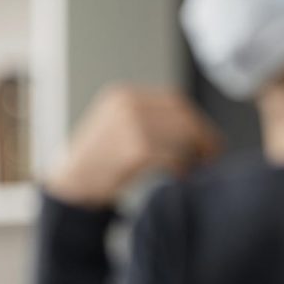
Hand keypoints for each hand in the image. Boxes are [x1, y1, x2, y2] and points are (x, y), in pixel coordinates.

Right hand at [45, 87, 222, 207]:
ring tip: (199, 168)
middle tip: (213, 156)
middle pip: (182, 116)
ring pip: (180, 136)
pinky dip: (182, 168)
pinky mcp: (134, 150)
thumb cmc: (98, 163)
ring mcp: (130, 126)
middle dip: (203, 136)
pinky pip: (171, 156)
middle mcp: (126, 106)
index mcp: (123, 97)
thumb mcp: (117, 128)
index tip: (210, 139)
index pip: (175, 101)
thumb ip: (147, 121)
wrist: (71, 187)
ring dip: (195, 154)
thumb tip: (192, 129)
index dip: (197, 121)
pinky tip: (181, 177)